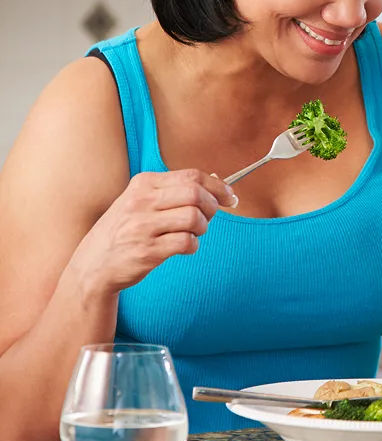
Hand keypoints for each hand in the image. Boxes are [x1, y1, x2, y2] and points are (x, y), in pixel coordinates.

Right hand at [69, 169, 236, 296]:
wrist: (92, 265)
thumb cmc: (125, 230)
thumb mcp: (141, 201)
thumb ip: (173, 191)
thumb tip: (218, 185)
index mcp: (143, 184)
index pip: (192, 176)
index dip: (218, 186)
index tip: (230, 198)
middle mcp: (141, 202)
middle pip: (196, 194)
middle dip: (212, 207)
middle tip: (209, 218)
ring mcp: (142, 227)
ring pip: (194, 218)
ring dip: (202, 228)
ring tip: (192, 233)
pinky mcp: (146, 251)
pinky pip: (186, 242)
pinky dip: (193, 245)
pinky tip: (184, 247)